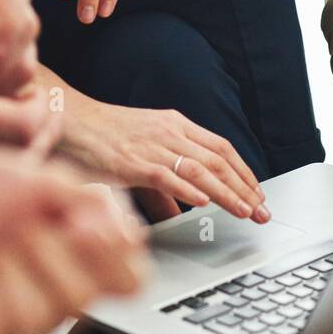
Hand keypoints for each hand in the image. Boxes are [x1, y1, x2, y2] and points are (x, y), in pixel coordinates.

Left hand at [0, 148, 147, 333]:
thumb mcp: (38, 178)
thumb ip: (86, 201)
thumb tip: (124, 232)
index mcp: (77, 250)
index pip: (130, 276)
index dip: (120, 257)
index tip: (89, 225)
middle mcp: (55, 287)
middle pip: (90, 294)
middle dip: (54, 251)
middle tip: (25, 227)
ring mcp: (21, 317)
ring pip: (49, 310)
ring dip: (18, 264)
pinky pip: (6, 322)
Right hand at [54, 87, 270, 224]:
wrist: (70, 120)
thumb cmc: (103, 138)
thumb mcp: (142, 155)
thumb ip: (165, 186)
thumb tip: (183, 212)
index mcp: (175, 125)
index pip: (221, 147)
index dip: (244, 171)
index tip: (258, 192)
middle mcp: (170, 132)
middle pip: (218, 159)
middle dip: (245, 187)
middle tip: (262, 209)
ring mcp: (153, 145)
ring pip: (201, 169)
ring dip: (227, 192)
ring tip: (245, 210)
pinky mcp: (133, 162)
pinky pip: (167, 176)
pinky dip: (189, 189)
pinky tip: (204, 202)